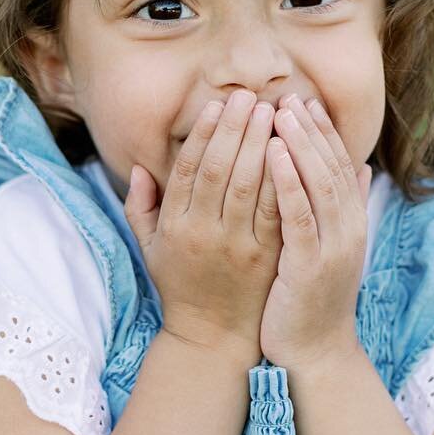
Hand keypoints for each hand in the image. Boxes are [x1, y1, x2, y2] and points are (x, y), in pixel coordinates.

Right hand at [123, 89, 282, 363]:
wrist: (214, 337)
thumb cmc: (181, 285)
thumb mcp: (150, 248)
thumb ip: (141, 207)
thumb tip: (139, 168)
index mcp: (175, 226)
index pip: (188, 169)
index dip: (203, 134)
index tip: (217, 106)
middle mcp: (204, 233)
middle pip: (220, 169)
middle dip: (236, 129)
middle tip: (251, 97)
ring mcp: (238, 245)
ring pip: (250, 185)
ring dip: (262, 144)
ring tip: (274, 113)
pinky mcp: (268, 256)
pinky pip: (278, 210)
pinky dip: (285, 178)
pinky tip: (294, 152)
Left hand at [259, 94, 371, 370]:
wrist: (314, 354)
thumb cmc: (312, 299)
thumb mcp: (331, 247)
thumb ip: (343, 207)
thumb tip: (360, 165)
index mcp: (350, 223)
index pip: (339, 165)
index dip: (322, 131)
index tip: (303, 101)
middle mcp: (347, 230)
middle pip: (329, 166)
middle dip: (309, 128)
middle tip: (288, 95)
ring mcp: (332, 246)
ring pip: (317, 182)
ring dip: (299, 144)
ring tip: (279, 112)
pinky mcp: (309, 264)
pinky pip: (298, 213)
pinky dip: (287, 179)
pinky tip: (272, 153)